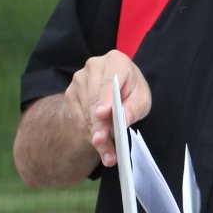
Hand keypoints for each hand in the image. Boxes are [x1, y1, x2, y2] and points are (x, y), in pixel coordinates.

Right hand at [67, 51, 150, 167]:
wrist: (115, 92)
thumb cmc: (131, 92)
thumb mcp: (142, 99)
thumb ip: (134, 108)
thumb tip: (123, 119)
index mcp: (116, 61)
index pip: (109, 80)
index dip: (105, 98)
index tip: (102, 114)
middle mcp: (94, 66)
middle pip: (94, 100)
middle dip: (99, 125)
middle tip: (103, 143)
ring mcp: (79, 79)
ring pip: (85, 112)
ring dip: (95, 134)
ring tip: (107, 152)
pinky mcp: (70, 93)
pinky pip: (78, 118)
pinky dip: (89, 133)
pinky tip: (99, 143)